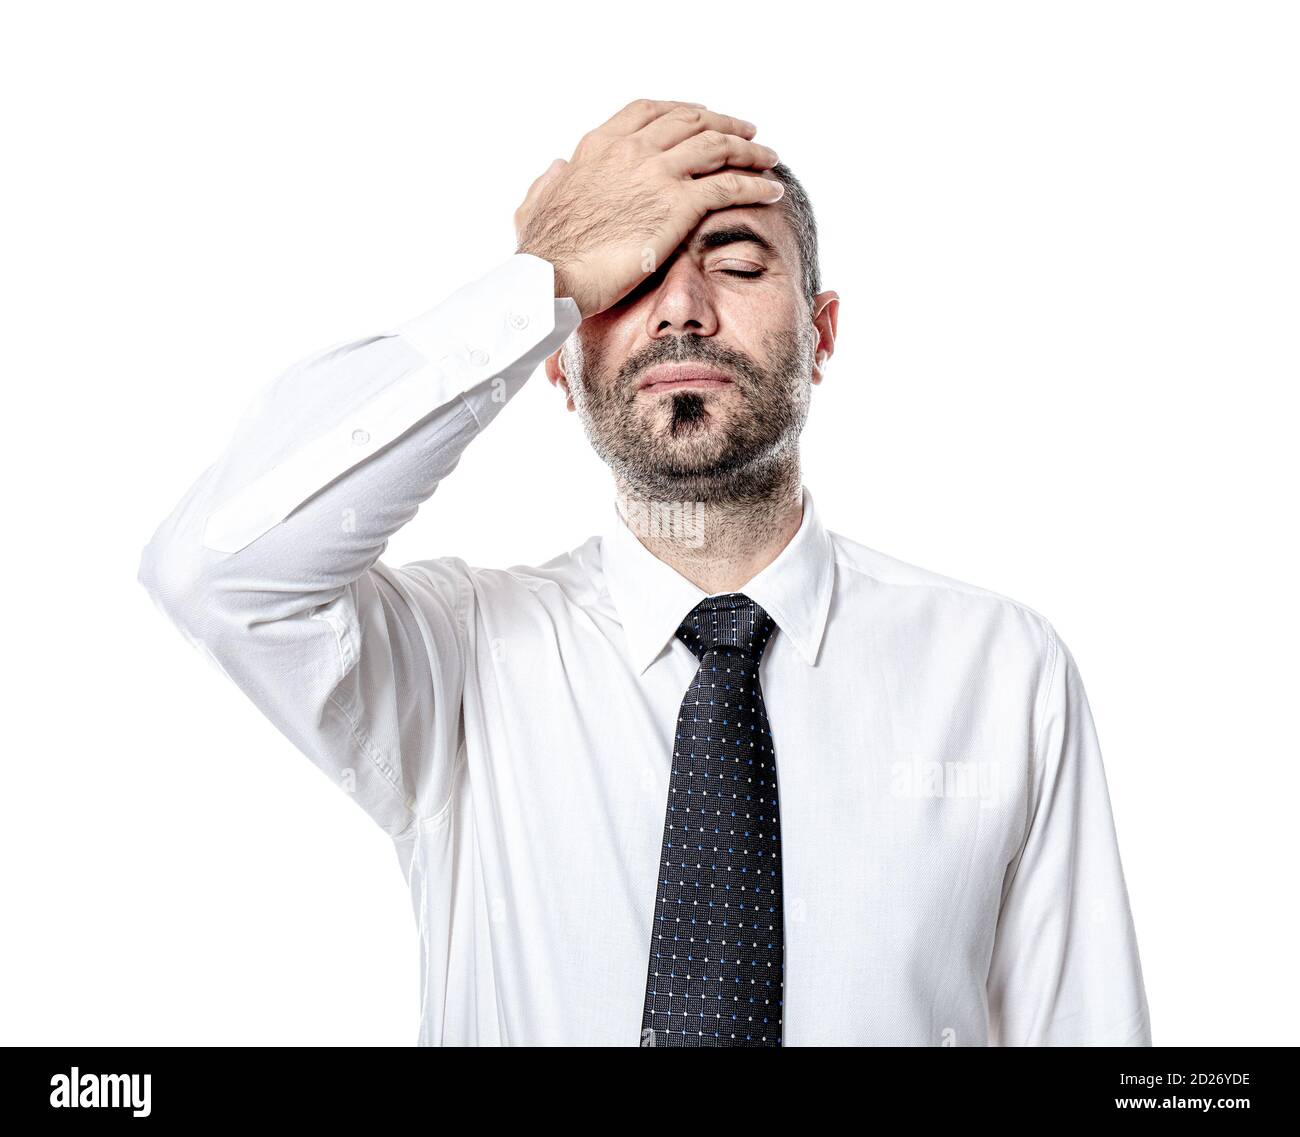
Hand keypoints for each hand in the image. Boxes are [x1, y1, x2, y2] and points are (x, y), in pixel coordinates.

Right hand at [514, 99, 782, 317]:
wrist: (549, 276)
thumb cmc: (540, 253)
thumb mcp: (535, 203)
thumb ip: (548, 181)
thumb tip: (557, 167)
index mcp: (599, 146)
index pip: (649, 111)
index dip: (682, 111)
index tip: (701, 117)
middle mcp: (631, 149)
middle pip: (691, 121)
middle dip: (724, 123)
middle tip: (747, 133)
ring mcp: (656, 173)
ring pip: (717, 145)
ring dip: (748, 150)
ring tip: (769, 158)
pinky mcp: (677, 205)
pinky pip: (729, 184)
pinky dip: (755, 183)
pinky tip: (771, 190)